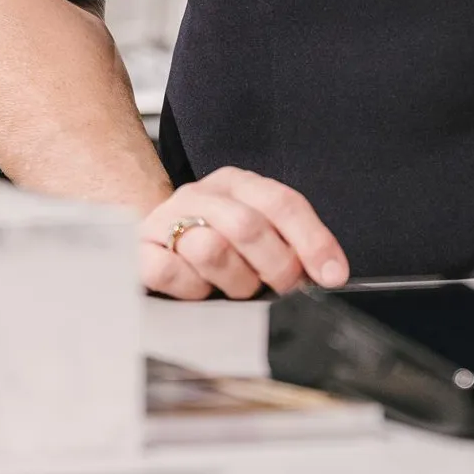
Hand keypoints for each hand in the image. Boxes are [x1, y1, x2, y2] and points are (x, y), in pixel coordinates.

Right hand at [141, 167, 349, 300]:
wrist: (152, 243)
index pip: (283, 203)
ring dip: (233, 281)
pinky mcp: (141, 250)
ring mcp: (167, 219)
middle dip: (275, 267)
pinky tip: (198, 289)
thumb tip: (329, 273)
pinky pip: (172, 273)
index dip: (313, 241)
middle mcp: (202, 194)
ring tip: (235, 287)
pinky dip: (192, 290)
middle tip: (281, 288)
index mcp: (238, 183)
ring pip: (211, 250)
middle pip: (249, 226)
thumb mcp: (258, 235)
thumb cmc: (214, 243)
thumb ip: (291, 245)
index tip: (332, 275)